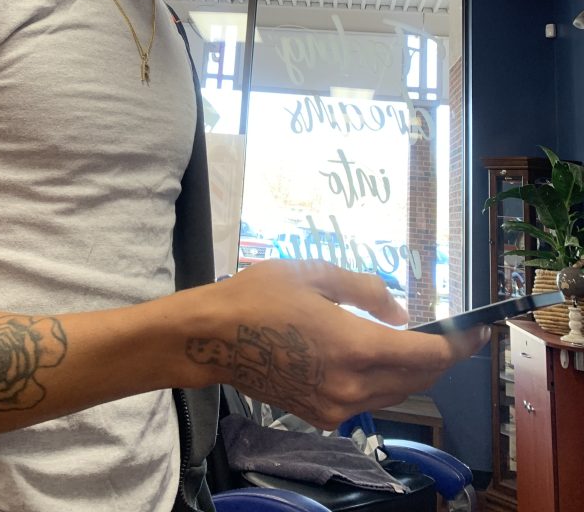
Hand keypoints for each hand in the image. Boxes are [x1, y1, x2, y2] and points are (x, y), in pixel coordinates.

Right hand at [185, 261, 486, 429]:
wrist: (213, 338)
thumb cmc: (258, 296)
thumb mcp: (315, 273)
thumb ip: (367, 290)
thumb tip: (401, 312)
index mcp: (353, 347)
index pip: (427, 355)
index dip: (459, 344)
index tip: (478, 330)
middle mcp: (351, 385)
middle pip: (417, 378)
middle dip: (439, 356)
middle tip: (451, 333)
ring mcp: (336, 406)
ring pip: (395, 391)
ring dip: (411, 369)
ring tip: (414, 341)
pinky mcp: (322, 416)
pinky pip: (367, 398)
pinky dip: (381, 379)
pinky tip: (371, 355)